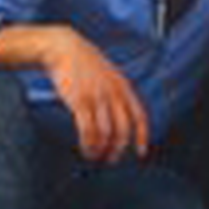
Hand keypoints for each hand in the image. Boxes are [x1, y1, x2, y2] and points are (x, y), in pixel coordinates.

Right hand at [43, 27, 148, 162]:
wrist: (65, 48)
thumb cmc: (85, 64)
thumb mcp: (110, 76)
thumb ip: (117, 93)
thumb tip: (121, 115)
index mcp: (124, 88)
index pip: (140, 116)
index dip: (142, 136)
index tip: (142, 152)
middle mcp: (114, 94)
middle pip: (123, 129)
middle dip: (119, 148)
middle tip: (112, 159)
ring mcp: (97, 97)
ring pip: (105, 132)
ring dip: (101, 149)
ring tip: (95, 156)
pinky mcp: (80, 101)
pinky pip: (87, 129)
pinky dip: (88, 143)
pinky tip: (86, 149)